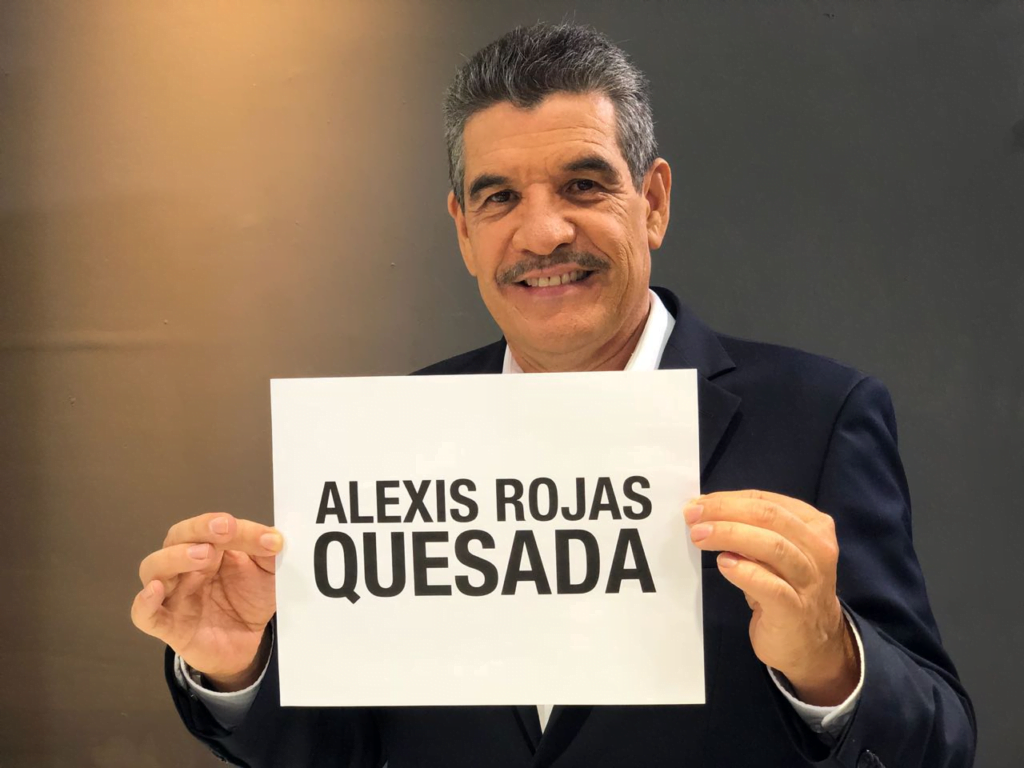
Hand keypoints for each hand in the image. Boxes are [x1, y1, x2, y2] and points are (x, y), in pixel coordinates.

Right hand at [131, 513, 282, 689]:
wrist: (249, 642)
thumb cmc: (250, 599)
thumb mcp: (268, 573)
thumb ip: (269, 553)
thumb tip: (275, 537)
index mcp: (210, 546)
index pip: (212, 527)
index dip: (237, 528)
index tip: (268, 538)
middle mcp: (186, 566)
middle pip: (176, 538)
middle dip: (199, 529)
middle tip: (226, 530)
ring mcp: (173, 594)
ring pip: (154, 568)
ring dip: (175, 557)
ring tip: (203, 556)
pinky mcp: (168, 625)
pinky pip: (144, 614)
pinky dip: (144, 602)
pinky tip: (154, 592)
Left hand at [685, 490, 858, 705]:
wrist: (812, 645)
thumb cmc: (786, 589)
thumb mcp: (774, 555)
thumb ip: (751, 531)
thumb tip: (705, 512)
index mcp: (814, 527)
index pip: (767, 501)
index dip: (728, 499)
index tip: (698, 503)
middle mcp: (818, 549)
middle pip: (769, 517)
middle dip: (725, 511)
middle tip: (692, 516)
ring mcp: (810, 580)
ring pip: (772, 546)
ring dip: (730, 535)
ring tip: (699, 536)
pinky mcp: (795, 610)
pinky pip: (770, 585)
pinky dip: (744, 571)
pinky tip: (724, 564)